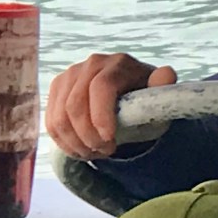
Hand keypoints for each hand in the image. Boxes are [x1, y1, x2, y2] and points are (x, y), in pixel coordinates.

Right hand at [46, 54, 176, 158]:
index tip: (110, 141)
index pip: (101, 87)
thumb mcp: (159, 96)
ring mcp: (71, 74)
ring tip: (95, 153)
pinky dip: (64, 142)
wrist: (130, 95)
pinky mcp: (58, 88)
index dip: (101, 117)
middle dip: (89, 136)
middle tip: (106, 152)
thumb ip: (163, 86)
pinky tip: (81, 150)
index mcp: (119, 63)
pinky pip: (51, 121)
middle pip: (76, 105)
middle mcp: (92, 63)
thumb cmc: (147, 99)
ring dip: (76, 143)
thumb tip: (166, 74)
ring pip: (60, 116)